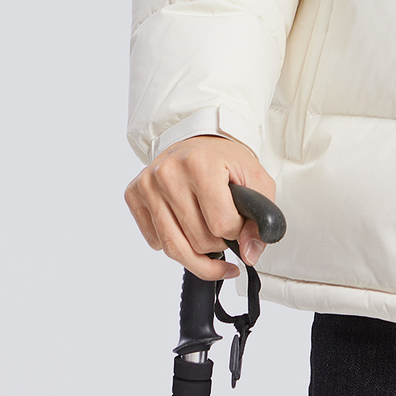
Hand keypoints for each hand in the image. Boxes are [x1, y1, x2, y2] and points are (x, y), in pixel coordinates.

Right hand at [124, 134, 276, 280]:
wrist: (198, 141)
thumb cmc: (224, 160)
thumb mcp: (255, 178)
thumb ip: (262, 216)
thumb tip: (250, 254)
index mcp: (200, 164)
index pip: (221, 224)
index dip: (237, 232)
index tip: (239, 223)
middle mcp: (168, 173)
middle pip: (198, 241)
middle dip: (218, 244)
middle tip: (224, 230)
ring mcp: (148, 185)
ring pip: (174, 248)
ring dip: (197, 254)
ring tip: (210, 243)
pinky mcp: (134, 195)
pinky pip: (156, 242)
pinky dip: (175, 244)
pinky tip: (186, 228)